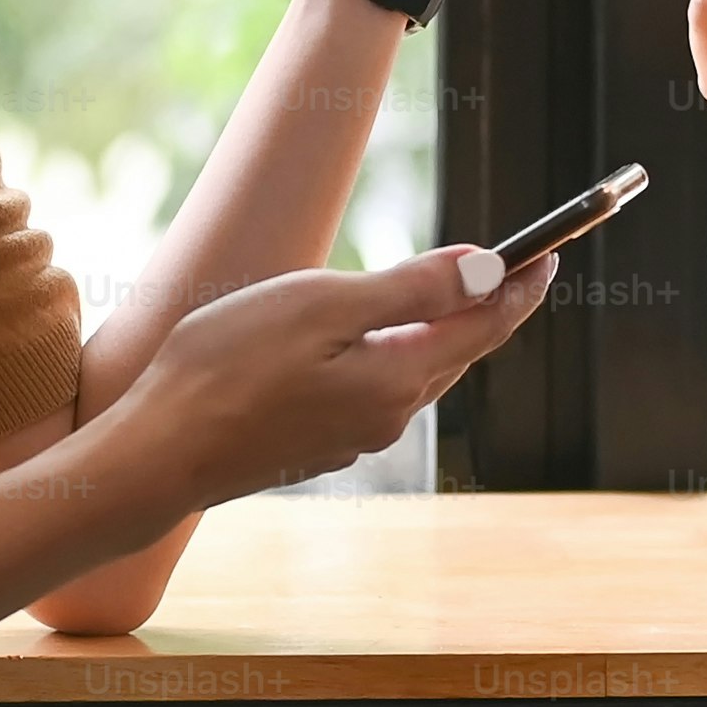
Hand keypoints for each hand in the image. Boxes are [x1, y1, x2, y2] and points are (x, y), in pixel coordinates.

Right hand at [101, 249, 555, 509]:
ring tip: (444, 297)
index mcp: (398, 379)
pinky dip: (382, 357)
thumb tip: (489, 269)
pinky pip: (368, 392)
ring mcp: (348, 437)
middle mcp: (385, 417)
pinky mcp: (314, 445)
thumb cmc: (228, 366)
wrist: (156, 454)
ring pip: (410, 374)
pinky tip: (360, 341)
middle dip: (483, 308)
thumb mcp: (323, 305)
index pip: (484, 327)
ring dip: (432, 333)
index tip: (550, 253)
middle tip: (509, 266)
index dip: (520, 286)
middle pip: (453, 353)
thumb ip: (411, 289)